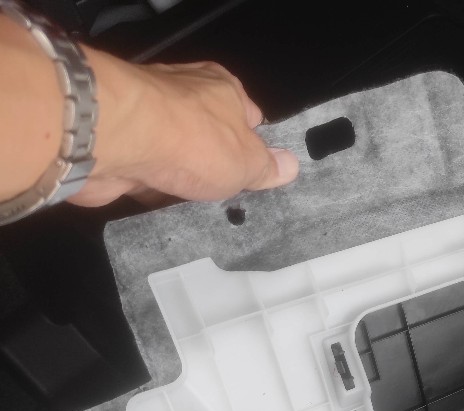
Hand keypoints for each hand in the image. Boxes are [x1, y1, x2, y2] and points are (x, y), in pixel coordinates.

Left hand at [70, 53, 298, 206]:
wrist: (115, 139)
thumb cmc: (195, 141)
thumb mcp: (248, 162)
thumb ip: (267, 168)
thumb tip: (290, 165)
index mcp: (222, 87)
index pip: (249, 115)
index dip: (255, 147)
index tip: (257, 175)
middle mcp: (183, 93)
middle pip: (210, 137)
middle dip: (216, 168)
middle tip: (229, 199)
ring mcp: (147, 117)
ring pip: (177, 158)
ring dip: (183, 183)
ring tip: (199, 212)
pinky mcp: (119, 141)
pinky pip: (147, 172)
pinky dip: (155, 191)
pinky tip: (165, 211)